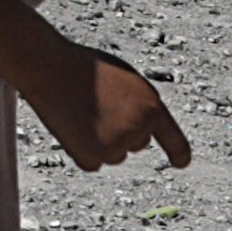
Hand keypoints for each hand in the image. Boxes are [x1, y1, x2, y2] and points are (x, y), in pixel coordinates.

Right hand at [34, 51, 190, 172]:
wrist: (50, 67)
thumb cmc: (84, 67)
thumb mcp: (125, 79)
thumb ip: (138, 105)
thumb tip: (136, 130)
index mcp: (152, 106)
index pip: (174, 139)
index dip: (178, 153)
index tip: (181, 163)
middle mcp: (139, 128)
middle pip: (136, 143)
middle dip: (120, 131)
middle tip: (96, 106)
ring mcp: (116, 145)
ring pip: (113, 154)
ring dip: (99, 141)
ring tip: (81, 112)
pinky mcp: (93, 157)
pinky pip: (92, 162)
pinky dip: (82, 150)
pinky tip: (71, 126)